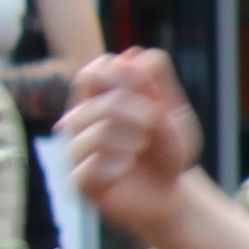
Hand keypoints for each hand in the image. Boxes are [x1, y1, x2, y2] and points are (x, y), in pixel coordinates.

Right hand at [54, 48, 204, 234]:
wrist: (170, 194)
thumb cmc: (166, 150)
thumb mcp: (172, 113)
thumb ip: (156, 83)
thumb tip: (132, 53)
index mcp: (98, 101)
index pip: (91, 73)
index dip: (118, 73)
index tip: (146, 84)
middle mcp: (80, 123)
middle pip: (94, 102)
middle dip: (131, 107)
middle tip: (154, 119)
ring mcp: (76, 153)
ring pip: (93, 134)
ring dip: (128, 137)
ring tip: (142, 145)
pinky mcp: (80, 183)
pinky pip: (89, 169)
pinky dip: (116, 164)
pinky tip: (128, 166)